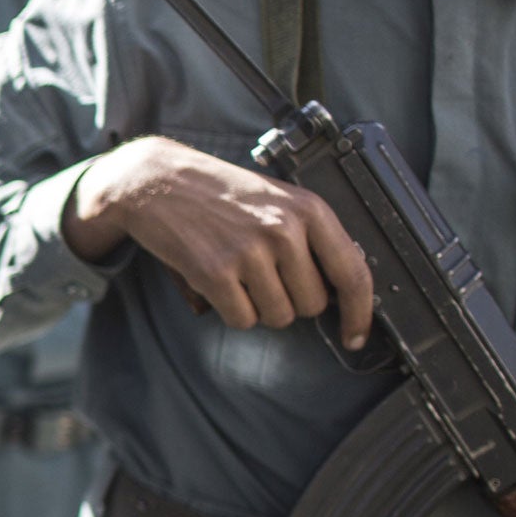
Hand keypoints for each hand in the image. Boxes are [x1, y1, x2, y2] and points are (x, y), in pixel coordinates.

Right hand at [63, 136, 374, 349]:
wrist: (156, 181)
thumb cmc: (218, 192)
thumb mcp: (276, 199)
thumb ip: (310, 237)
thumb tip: (338, 291)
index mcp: (308, 210)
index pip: (352, 273)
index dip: (360, 313)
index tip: (356, 335)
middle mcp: (284, 230)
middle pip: (312, 305)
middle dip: (291, 300)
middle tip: (263, 275)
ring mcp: (249, 252)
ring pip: (278, 316)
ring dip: (259, 307)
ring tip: (237, 273)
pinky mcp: (215, 273)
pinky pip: (242, 319)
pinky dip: (231, 309)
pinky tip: (218, 280)